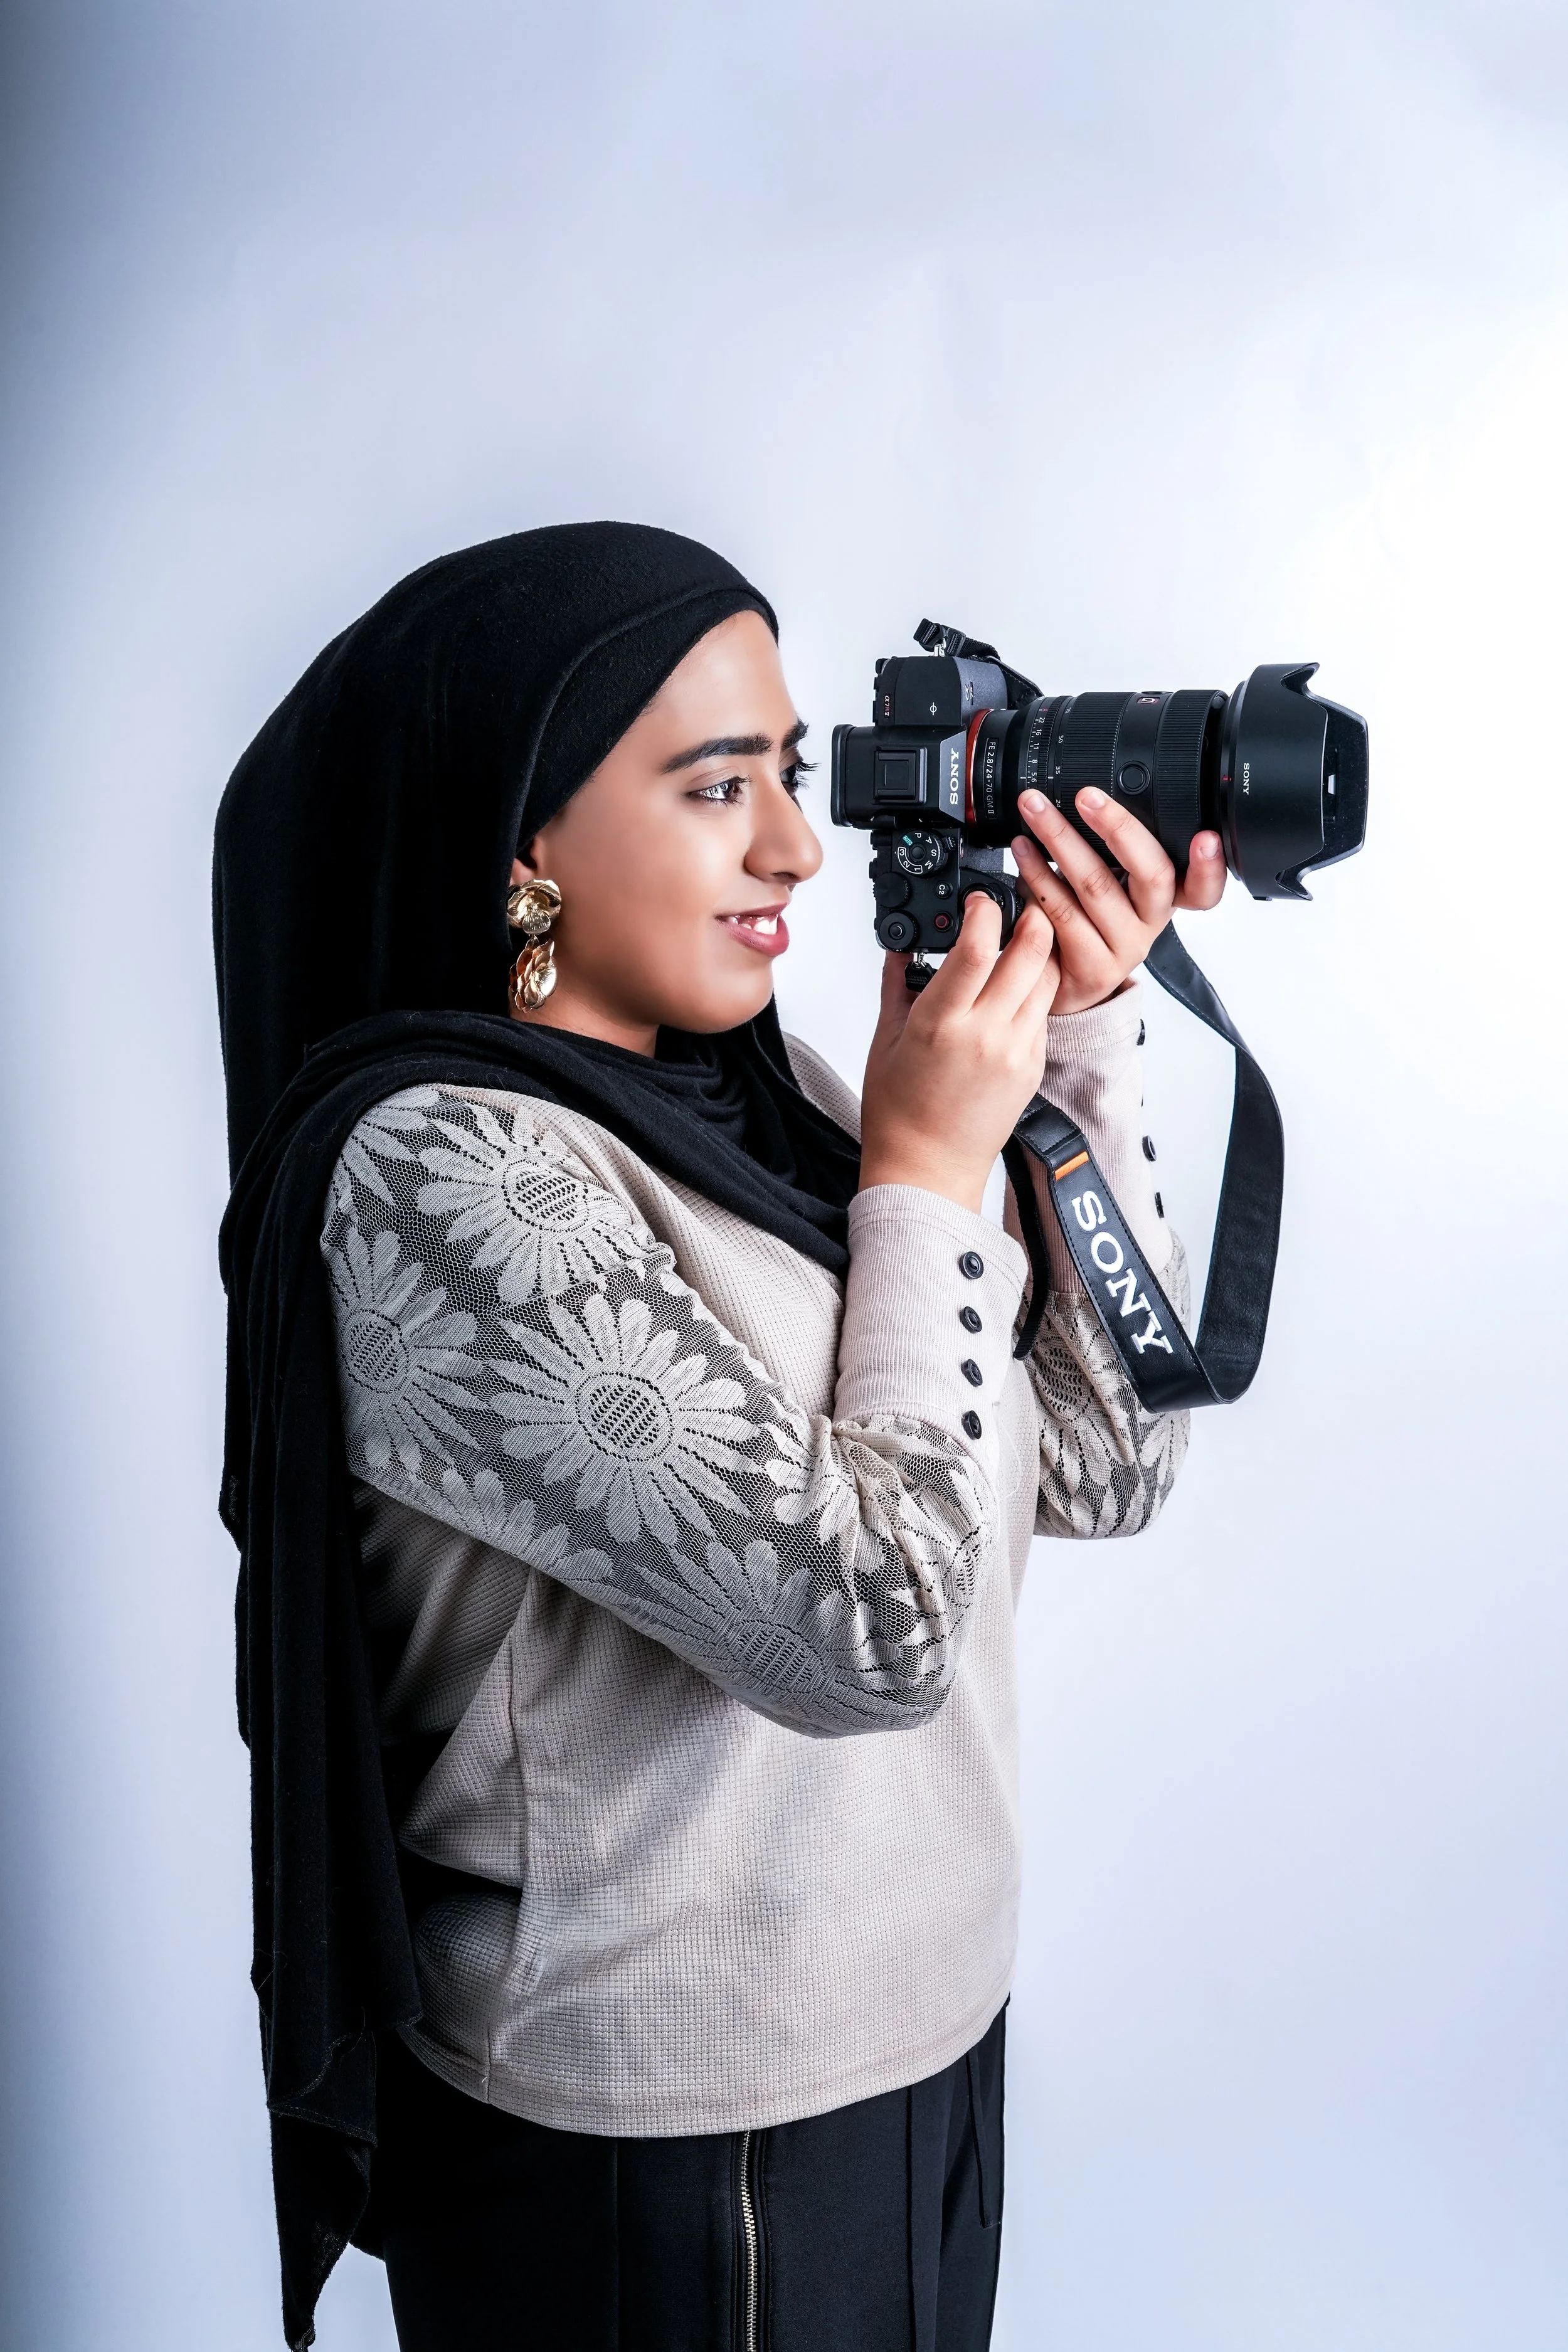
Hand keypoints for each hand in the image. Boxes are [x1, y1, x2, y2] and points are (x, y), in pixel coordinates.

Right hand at [859, 893, 1059, 1211]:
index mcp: (942, 1023)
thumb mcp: (886, 1040)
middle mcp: (986, 1034)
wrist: (927, 1168)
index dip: (985, 910)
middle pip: (1031, 952)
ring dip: (1041, 952)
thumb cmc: (900, 1113)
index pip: (978, 946)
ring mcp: (1016, 1051)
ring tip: (1022, 942)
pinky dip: (1035, 992)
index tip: (979, 900)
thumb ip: (898, 984)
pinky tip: (1015, 991)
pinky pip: (1043, 1014)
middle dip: (1031, 916)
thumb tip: (902, 947)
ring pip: (1048, 979)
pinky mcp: (1033, 1067)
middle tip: (1021, 905)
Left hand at [1011, 788, 1225, 1016]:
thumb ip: (1117, 853)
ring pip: (1096, 887)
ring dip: (1060, 841)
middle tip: (1085, 796)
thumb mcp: (1116, 885)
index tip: (1206, 837)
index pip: (1204, 887)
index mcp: (1169, 897)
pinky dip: (1038, 878)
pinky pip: (1062, 914)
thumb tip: (1089, 797)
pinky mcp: (1093, 966)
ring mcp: (1125, 948)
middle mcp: (1153, 923)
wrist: (1068, 984)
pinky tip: (1023, 857)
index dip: (1210, 865)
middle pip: (1151, 874)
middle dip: (1117, 827)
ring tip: (1034, 813)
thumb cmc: (1091, 921)